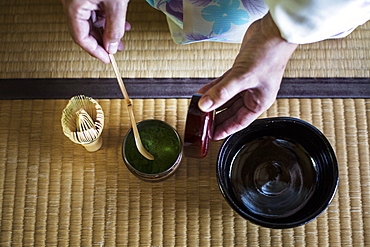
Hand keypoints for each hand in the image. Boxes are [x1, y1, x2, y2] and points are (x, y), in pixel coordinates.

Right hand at [61, 0, 130, 62]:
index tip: (107, 59)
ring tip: (121, 34)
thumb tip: (111, 47)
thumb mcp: (116, 6)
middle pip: (86, 31)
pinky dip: (107, 17)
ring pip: (92, 21)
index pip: (81, 38)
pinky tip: (119, 21)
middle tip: (116, 48)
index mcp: (74, 7)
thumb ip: (114, 29)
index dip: (96, 51)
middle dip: (104, 41)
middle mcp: (72, 3)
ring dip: (107, 29)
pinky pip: (95, 10)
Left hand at [197, 13, 297, 139]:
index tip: (212, 136)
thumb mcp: (243, 77)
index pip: (239, 122)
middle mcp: (253, 94)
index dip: (225, 129)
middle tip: (201, 124)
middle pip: (231, 111)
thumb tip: (204, 105)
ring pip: (226, 97)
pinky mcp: (240, 71)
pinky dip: (214, 88)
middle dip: (216, 117)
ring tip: (199, 109)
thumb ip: (222, 92)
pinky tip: (203, 92)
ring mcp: (246, 82)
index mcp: (259, 102)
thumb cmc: (269, 54)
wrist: (273, 30)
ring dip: (213, 102)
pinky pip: (224, 84)